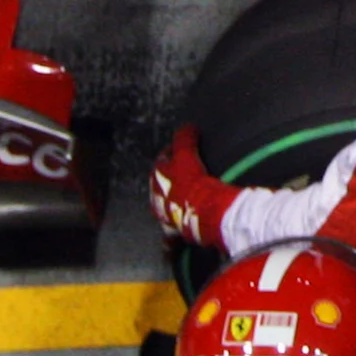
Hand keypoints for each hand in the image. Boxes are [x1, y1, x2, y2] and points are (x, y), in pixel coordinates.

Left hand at [148, 124, 233, 247]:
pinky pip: (173, 226)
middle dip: (171, 176)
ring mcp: (163, 213)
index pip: (162, 160)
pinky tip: (184, 221)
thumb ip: (185, 137)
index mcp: (156, 176)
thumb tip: (188, 126)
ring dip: (173, 197)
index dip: (172, 151)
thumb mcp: (186, 153)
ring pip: (165, 203)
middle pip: (162, 182)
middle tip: (185, 170)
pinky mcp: (173, 228)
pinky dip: (178, 222)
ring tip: (187, 194)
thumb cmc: (191, 180)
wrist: (200, 210)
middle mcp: (155, 196)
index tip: (183, 147)